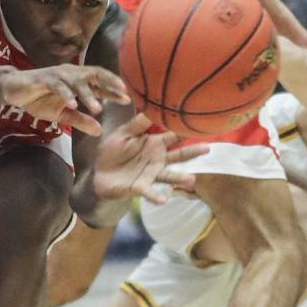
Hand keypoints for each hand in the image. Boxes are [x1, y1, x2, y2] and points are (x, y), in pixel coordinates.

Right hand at [2, 65, 128, 136]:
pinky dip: (66, 94)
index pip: (100, 83)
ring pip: (77, 81)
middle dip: (109, 82)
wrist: (14, 90)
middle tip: (122, 94)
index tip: (128, 99)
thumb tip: (99, 131)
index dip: (114, 90)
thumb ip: (81, 121)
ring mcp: (57, 75)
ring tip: (98, 109)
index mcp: (77, 81)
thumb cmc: (40, 99)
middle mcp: (71, 74)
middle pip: (94, 74)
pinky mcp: (43, 79)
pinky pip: (57, 85)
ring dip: (88, 95)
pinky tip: (73, 105)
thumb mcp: (63, 114)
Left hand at [93, 114, 208, 203]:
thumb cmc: (112, 152)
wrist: (99, 174)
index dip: (184, 130)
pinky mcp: (140, 187)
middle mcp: (158, 159)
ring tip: (192, 180)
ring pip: (169, 175)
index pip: (173, 135)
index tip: (198, 124)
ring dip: (180, 178)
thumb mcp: (123, 134)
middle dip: (193, 152)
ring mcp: (151, 174)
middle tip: (208, 149)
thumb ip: (137, 124)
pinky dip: (156, 196)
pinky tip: (164, 199)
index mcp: (154, 144)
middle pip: (179, 155)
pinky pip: (150, 192)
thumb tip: (151, 107)